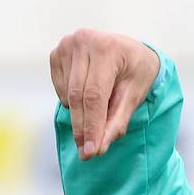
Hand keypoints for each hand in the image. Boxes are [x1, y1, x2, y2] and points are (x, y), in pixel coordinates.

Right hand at [49, 30, 160, 160]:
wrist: (129, 51)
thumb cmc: (137, 72)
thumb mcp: (135, 95)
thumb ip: (117, 120)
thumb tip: (99, 147)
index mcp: (107, 48)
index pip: (94, 95)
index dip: (91, 126)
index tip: (91, 151)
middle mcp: (84, 41)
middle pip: (77, 97)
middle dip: (82, 128)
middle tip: (87, 153)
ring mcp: (67, 45)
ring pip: (68, 95)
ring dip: (79, 115)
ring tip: (98, 116)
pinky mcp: (56, 53)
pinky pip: (61, 89)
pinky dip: (72, 101)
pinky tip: (88, 94)